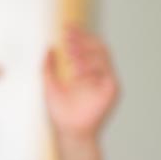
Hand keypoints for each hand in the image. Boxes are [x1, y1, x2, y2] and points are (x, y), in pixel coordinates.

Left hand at [45, 24, 120, 143]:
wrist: (69, 132)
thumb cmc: (61, 113)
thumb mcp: (49, 85)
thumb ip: (48, 67)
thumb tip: (49, 48)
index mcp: (86, 71)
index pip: (86, 47)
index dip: (78, 35)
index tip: (66, 27)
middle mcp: (98, 73)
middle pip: (97, 47)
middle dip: (83, 38)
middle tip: (68, 35)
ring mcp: (106, 80)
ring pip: (103, 55)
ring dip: (86, 51)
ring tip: (71, 53)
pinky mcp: (112, 88)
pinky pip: (105, 70)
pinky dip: (91, 66)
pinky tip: (77, 71)